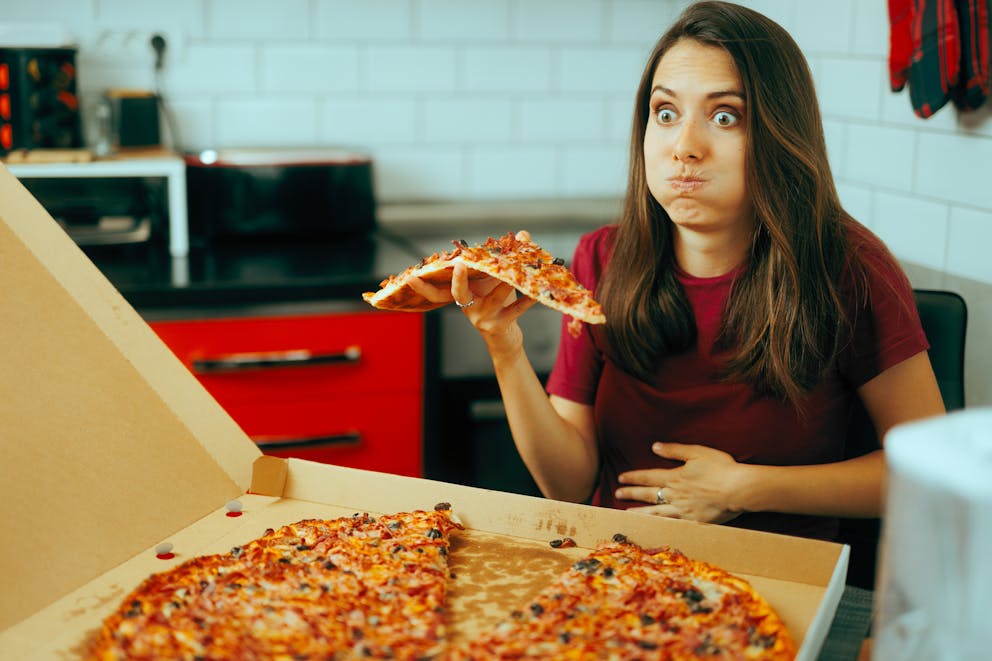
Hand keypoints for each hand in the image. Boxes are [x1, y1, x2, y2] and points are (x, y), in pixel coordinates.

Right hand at [407, 261, 537, 357]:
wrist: (505, 340)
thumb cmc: (499, 306)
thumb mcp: (498, 282)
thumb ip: (507, 258)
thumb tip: (522, 234)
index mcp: (462, 295)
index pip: (437, 289)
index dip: (423, 284)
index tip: (412, 276)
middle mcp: (468, 306)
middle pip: (456, 292)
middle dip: (457, 279)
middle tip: (458, 265)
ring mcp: (482, 318)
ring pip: (494, 297)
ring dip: (506, 283)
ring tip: (517, 270)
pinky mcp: (498, 326)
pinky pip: (514, 310)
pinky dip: (526, 300)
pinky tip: (536, 293)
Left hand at [615, 443, 744, 523]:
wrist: (738, 489)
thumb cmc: (721, 468)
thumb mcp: (697, 452)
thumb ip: (675, 450)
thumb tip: (655, 447)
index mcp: (675, 477)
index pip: (648, 477)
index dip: (633, 477)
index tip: (621, 478)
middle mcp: (675, 495)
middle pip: (648, 494)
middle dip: (631, 493)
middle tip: (618, 494)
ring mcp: (683, 510)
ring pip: (656, 512)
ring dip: (640, 512)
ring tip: (627, 514)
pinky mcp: (693, 522)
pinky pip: (672, 524)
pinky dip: (659, 525)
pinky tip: (653, 527)